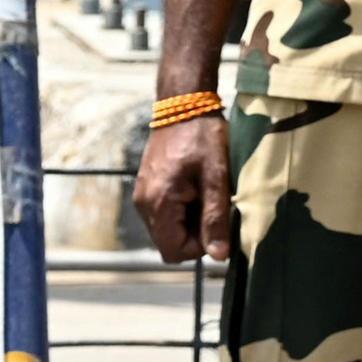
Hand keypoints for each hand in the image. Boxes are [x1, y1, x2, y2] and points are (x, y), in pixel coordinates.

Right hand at [133, 113, 234, 263]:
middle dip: (194, 233)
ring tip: (204, 194)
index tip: (216, 221)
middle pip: (168, 243)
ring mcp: (142, 195)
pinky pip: (163, 214)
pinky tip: (194, 188)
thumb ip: (215, 219)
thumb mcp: (216, 179)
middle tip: (213, 205)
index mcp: (158, 203)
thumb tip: (218, 256)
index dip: (200, 246)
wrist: (183, 105)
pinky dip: (180, 210)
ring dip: (188, 222)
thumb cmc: (202, 138)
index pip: (174, 251)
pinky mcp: (146, 187)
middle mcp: (143, 204)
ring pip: (166, 229)